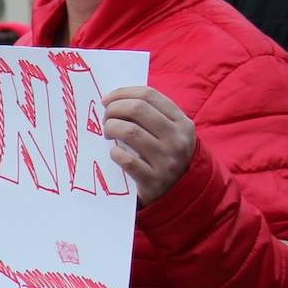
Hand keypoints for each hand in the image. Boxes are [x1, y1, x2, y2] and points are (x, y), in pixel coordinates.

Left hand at [103, 86, 195, 205]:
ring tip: (108, 133)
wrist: (179, 194)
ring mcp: (167, 161)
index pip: (149, 95)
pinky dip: (115, 153)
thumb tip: (115, 98)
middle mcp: (177, 140)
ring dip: (111, 128)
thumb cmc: (166, 156)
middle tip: (105, 117)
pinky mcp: (154, 181)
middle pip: (138, 109)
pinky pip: (126, 160)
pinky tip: (114, 152)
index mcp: (182, 123)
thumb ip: (151, 115)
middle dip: (114, 109)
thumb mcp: (170, 133)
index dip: (123, 93)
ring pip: (130, 131)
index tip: (107, 99)